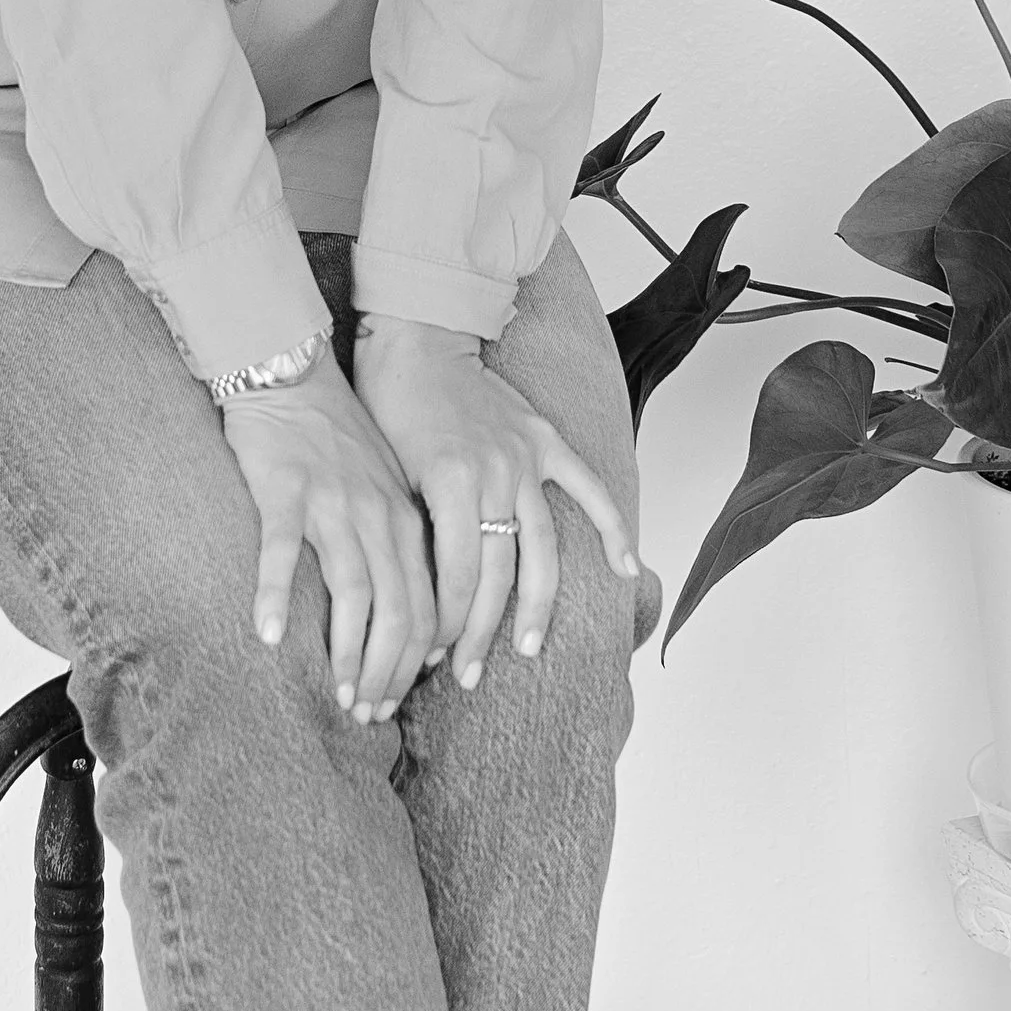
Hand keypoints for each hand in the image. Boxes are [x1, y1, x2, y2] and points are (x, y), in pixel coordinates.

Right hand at [219, 346, 440, 722]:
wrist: (292, 374)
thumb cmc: (335, 442)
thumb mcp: (385, 492)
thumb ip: (399, 548)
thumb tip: (410, 625)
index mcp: (407, 521)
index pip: (428, 608)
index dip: (415, 666)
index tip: (393, 702)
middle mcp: (379, 516)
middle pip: (400, 612)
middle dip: (388, 674)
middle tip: (367, 714)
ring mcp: (333, 503)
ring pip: (355, 594)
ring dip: (348, 654)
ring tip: (338, 696)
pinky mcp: (285, 491)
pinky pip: (282, 551)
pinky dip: (277, 596)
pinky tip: (268, 634)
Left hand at [350, 316, 637, 691]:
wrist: (416, 336)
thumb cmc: (387, 403)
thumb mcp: (384, 472)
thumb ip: (411, 528)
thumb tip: (412, 600)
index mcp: (448, 481)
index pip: (457, 577)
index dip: (447, 625)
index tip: (431, 655)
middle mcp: (495, 472)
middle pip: (497, 574)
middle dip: (480, 632)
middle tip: (466, 674)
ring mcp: (526, 457)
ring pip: (541, 548)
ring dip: (534, 605)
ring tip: (525, 647)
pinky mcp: (546, 440)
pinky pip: (588, 488)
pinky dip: (612, 527)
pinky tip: (626, 568)